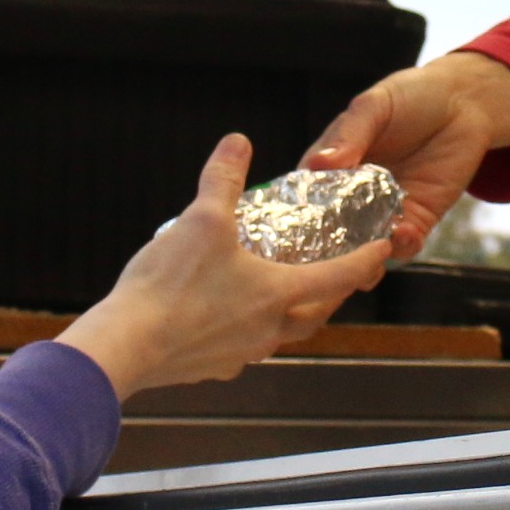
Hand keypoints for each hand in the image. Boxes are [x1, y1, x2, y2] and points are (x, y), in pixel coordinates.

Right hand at [59, 135, 390, 399]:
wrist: (126, 347)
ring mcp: (241, 353)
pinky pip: (243, 347)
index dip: (364, 261)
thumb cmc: (169, 286)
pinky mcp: (212, 367)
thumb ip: (223, 179)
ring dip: (289, 314)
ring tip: (280, 291)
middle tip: (335, 273)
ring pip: (281, 334)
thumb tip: (238, 141)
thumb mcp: (201, 221)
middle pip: (316, 314)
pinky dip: (247, 330)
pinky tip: (228, 315)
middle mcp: (269, 329)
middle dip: (330, 294)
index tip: (383, 250)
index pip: (338, 276)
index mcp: (278, 293)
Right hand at [301, 53, 509, 259]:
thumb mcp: (374, 107)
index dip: (299, 213)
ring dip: (364, 255)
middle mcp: (354, 195)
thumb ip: (349, 135)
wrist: (464, 103)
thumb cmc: (412, 96)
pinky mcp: (417, 219)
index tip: (296, 227)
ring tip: (367, 251)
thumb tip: (320, 164)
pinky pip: (404, 244)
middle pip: (332, 231)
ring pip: (365, 247)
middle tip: (328, 254)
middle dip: (328, 247)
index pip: (307, 196)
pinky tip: (403, 233)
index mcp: (332, 166)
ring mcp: (385, 211)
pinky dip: (401, 246)